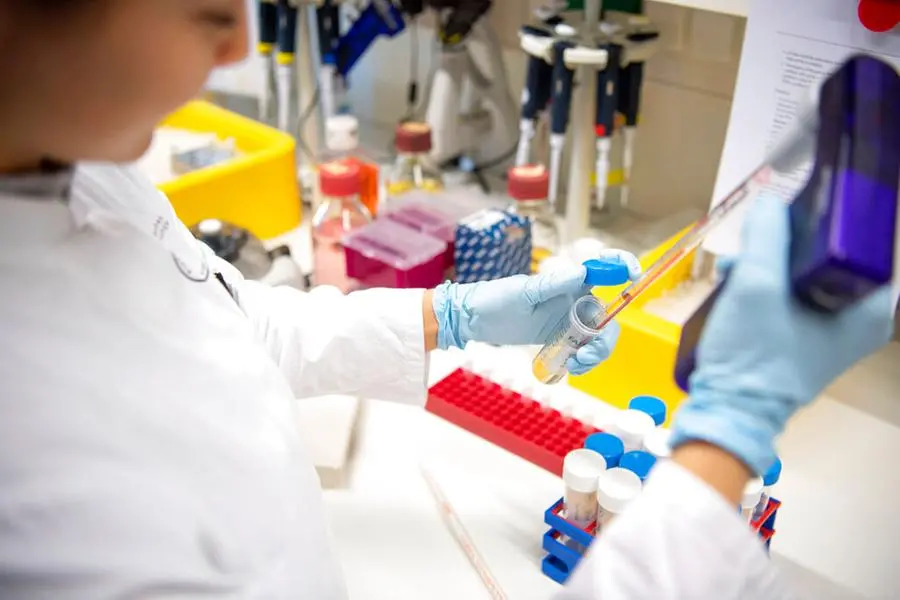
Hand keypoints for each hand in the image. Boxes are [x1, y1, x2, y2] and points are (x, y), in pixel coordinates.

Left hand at [431, 250, 640, 374]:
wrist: (474, 320)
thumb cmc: (495, 298)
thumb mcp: (523, 292)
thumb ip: (552, 285)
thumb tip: (581, 273)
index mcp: (568, 281)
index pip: (602, 268)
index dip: (622, 266)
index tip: (634, 276)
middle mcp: (573, 298)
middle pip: (607, 316)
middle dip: (605, 338)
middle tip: (586, 355)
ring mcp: (568, 319)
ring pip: (599, 337)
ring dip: (595, 354)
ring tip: (575, 364)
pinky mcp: (560, 337)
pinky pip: (583, 350)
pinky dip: (583, 361)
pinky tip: (568, 367)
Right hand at [671, 195, 895, 473]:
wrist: (726, 411)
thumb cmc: (754, 353)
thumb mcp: (757, 286)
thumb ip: (766, 236)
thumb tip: (770, 200)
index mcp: (871, 311)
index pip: (862, 245)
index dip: (829, 221)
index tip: (797, 207)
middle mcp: (860, 322)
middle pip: (828, 257)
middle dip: (786, 243)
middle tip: (755, 238)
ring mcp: (830, 335)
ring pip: (803, 276)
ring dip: (766, 263)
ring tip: (733, 265)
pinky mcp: (801, 342)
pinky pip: (789, 298)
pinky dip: (763, 286)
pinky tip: (733, 281)